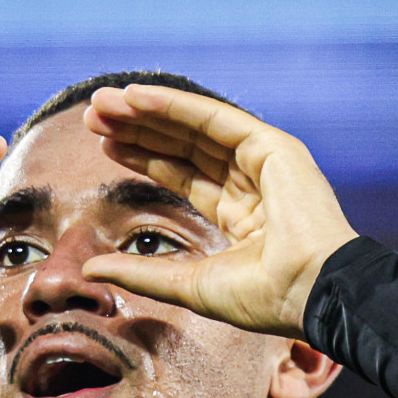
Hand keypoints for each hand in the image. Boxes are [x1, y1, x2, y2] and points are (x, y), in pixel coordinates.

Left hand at [80, 85, 356, 339]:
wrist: (309, 293)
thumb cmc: (261, 299)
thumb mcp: (185, 284)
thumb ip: (139, 272)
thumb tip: (89, 268)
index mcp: (240, 214)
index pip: (184, 174)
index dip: (144, 158)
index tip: (103, 146)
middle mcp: (252, 182)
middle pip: (185, 146)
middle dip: (138, 130)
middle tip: (92, 116)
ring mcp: (265, 161)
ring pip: (195, 127)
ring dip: (148, 113)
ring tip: (103, 104)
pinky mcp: (273, 146)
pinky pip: (214, 117)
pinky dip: (174, 105)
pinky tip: (136, 98)